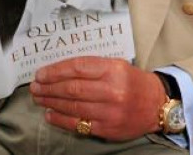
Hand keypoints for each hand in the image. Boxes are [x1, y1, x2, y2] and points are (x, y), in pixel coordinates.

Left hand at [29, 57, 165, 140]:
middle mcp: (111, 90)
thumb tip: (58, 70)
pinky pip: (79, 124)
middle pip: (72, 88)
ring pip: (73, 106)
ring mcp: (110, 111)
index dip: (54, 71)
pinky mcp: (108, 128)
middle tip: (35, 87)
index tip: (40, 73)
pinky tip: (50, 114)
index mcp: (112, 69)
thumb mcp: (115, 65)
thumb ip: (90, 66)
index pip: (76, 68)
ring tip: (38, 98)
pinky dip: (61, 119)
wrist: (157, 105)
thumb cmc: (131, 81)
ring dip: (51, 102)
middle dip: (49, 88)